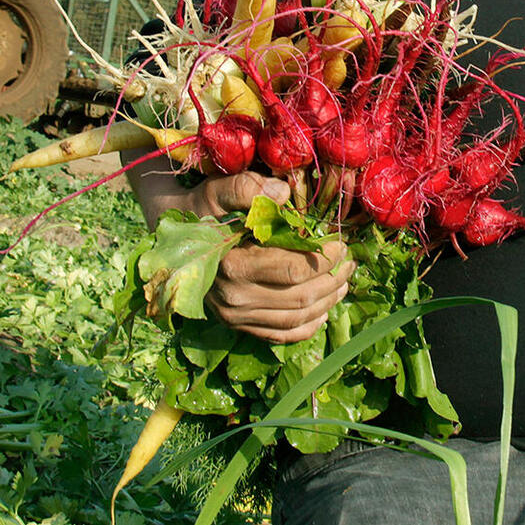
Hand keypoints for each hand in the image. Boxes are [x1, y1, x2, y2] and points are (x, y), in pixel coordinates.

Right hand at [181, 172, 355, 343]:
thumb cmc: (201, 211)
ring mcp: (235, 317)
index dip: (324, 258)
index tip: (341, 244)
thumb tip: (284, 193)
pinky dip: (307, 326)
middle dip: (332, 279)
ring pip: (294, 319)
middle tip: (350, 261)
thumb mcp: (218, 192)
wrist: (174, 241)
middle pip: (299, 297)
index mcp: (231, 265)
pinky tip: (324, 310)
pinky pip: (280, 334)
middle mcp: (233, 299)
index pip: (291, 269)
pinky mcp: (238, 325)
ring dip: (327, 301)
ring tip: (344, 281)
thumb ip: (248, 189)